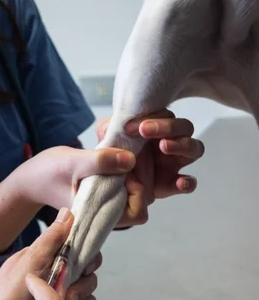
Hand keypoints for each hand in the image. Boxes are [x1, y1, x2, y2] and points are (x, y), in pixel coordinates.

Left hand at [0, 208, 101, 299]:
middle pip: (87, 271)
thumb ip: (51, 239)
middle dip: (82, 281)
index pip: (78, 248)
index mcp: (46, 258)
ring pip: (88, 292)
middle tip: (65, 289)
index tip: (83, 263)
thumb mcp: (29, 262)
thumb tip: (68, 213)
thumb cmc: (6, 296)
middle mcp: (54, 275)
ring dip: (79, 298)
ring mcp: (59, 297)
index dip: (86, 254)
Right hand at [13, 145, 134, 209]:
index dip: (139, 192)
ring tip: (122, 152)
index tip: (127, 172)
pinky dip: (125, 168)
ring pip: (136, 191)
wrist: (31, 180)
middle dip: (140, 176)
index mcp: (100, 214)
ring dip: (134, 170)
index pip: (137, 214)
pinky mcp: (104, 192)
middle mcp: (107, 212)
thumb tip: (130, 160)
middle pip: (141, 201)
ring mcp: (106, 202)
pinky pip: (126, 183)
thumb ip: (100, 161)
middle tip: (129, 154)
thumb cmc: (47, 174)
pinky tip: (116, 154)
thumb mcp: (72, 162)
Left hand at [96, 110, 204, 226]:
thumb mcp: (105, 140)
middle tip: (145, 131)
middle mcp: (170, 142)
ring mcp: (174, 163)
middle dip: (168, 127)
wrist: (110, 183)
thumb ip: (106, 130)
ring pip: (194, 149)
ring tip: (163, 146)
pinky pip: (189, 182)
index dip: (152, 117)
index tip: (129, 126)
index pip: (166, 115)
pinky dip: (187, 182)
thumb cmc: (113, 157)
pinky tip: (180, 183)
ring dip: (181, 145)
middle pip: (185, 127)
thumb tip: (113, 126)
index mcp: (157, 128)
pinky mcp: (172, 184)